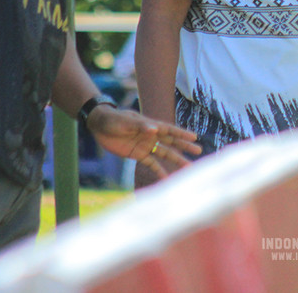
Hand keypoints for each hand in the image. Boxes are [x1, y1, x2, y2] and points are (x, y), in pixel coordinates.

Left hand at [86, 105, 200, 180]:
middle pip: (171, 142)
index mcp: (150, 125)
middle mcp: (151, 135)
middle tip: (199, 151)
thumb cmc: (113, 119)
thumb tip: (155, 130)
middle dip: (184, 147)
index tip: (194, 137)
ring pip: (164, 154)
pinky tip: (167, 178)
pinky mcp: (138, 154)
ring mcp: (146, 145)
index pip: (169, 130)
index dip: (182, 133)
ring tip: (187, 168)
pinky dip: (159, 171)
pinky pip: (151, 164)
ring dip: (175, 160)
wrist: (99, 125)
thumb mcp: (126, 122)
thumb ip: (140, 126)